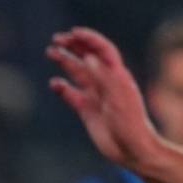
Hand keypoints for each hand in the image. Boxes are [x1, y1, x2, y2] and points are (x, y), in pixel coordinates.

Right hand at [47, 27, 163, 172]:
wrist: (132, 149)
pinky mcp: (87, 110)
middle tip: (57, 39)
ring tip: (50, 52)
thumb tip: (87, 57)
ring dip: (65, 61)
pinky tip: (54, 83)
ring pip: (78, 73)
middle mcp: (106, 82)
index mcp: (117, 75)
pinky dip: (62, 87)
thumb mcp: (118, 98)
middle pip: (88, 57)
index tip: (72, 33)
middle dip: (74, 46)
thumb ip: (103, 77)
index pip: (102, 50)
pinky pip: (72, 94)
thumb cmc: (130, 123)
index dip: (89, 39)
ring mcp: (96, 95)